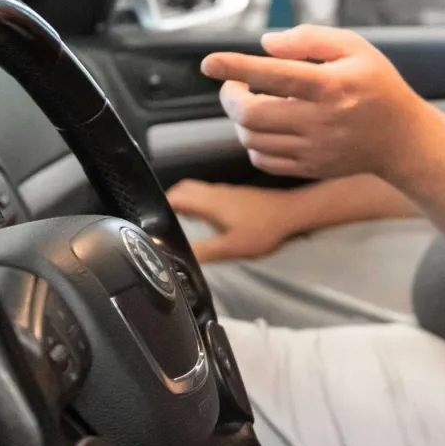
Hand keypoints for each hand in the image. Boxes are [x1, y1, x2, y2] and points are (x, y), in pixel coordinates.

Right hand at [164, 180, 299, 262]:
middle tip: (162, 219)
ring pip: (196, 190)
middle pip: (183, 189)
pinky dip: (198, 202)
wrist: (292, 213)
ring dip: (184, 201)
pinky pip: (208, 193)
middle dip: (169, 202)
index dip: (160, 205)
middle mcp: (215, 191)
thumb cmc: (264, 229)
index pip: (175, 196)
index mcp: (209, 202)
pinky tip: (204, 218)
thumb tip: (178, 256)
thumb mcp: (231, 247)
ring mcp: (226, 191)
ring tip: (178, 220)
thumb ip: (203, 251)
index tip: (151, 218)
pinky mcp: (236, 195)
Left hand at [200, 25, 442, 182]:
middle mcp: (320, 121)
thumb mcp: (355, 48)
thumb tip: (266, 44)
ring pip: (252, 139)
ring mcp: (314, 150)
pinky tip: (265, 127)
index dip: (235, 67)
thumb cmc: (377, 86)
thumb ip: (310, 39)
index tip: (209, 63)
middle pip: (252, 114)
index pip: (273, 75)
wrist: (403, 139)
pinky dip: (253, 143)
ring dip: (241, 119)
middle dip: (230, 97)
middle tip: (234, 85)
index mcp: (331, 86)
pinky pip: (264, 160)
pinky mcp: (311, 168)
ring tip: (253, 103)